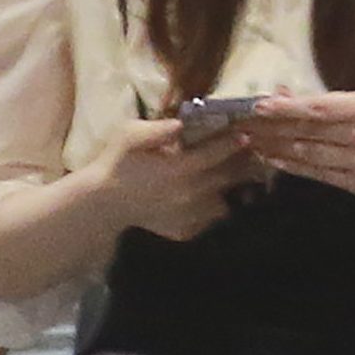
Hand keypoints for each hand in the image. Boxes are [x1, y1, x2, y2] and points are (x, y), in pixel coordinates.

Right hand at [86, 115, 268, 241]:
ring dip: (230, 189)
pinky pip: (210, 219)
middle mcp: (189, 195)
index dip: (232, 143)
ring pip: (224, 202)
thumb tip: (181, 124)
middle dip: (239, 165)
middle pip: (227, 178)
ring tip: (232, 176)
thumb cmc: (116, 164)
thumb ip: (157, 129)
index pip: (216, 154)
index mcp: (178, 169)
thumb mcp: (129, 136)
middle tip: (249, 154)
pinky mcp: (186, 231)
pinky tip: (209, 196)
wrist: (104, 203)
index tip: (245, 135)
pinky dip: (214, 209)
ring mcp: (189, 216)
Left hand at [234, 90, 354, 199]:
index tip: (259, 107)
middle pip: (310, 131)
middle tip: (245, 126)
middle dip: (273, 128)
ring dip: (276, 148)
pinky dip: (291, 165)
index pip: (319, 108)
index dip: (287, 108)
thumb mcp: (352, 103)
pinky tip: (271, 158)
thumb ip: (316, 99)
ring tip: (252, 142)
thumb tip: (278, 92)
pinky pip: (316, 173)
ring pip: (310, 154)